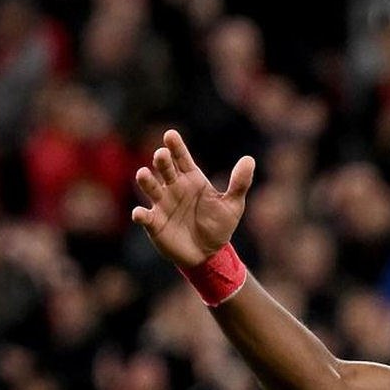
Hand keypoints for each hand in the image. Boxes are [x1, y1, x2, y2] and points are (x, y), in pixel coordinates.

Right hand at [132, 129, 254, 268]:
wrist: (210, 254)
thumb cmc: (219, 226)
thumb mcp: (233, 205)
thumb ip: (239, 183)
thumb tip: (249, 159)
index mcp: (191, 179)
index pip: (182, 158)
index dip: (176, 147)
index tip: (170, 135)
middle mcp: (174, 187)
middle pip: (165, 169)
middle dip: (162, 161)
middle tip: (162, 154)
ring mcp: (162, 204)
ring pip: (151, 188)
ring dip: (146, 181)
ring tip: (143, 174)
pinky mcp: (154, 223)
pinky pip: (144, 217)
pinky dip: (140, 215)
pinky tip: (140, 214)